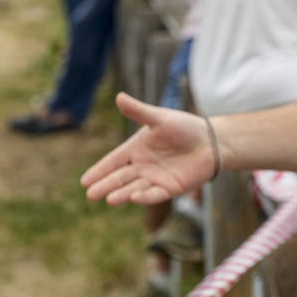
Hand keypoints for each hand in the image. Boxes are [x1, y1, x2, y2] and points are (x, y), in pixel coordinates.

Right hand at [80, 93, 215, 204]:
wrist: (211, 141)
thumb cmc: (185, 127)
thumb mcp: (160, 118)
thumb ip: (139, 112)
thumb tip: (119, 97)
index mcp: (136, 149)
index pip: (113, 161)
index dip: (100, 171)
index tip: (84, 181)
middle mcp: (142, 166)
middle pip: (120, 178)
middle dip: (105, 185)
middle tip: (91, 194)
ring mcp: (155, 178)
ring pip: (134, 188)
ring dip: (122, 193)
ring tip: (109, 199)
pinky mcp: (170, 187)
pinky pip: (155, 194)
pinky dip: (146, 197)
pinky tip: (134, 197)